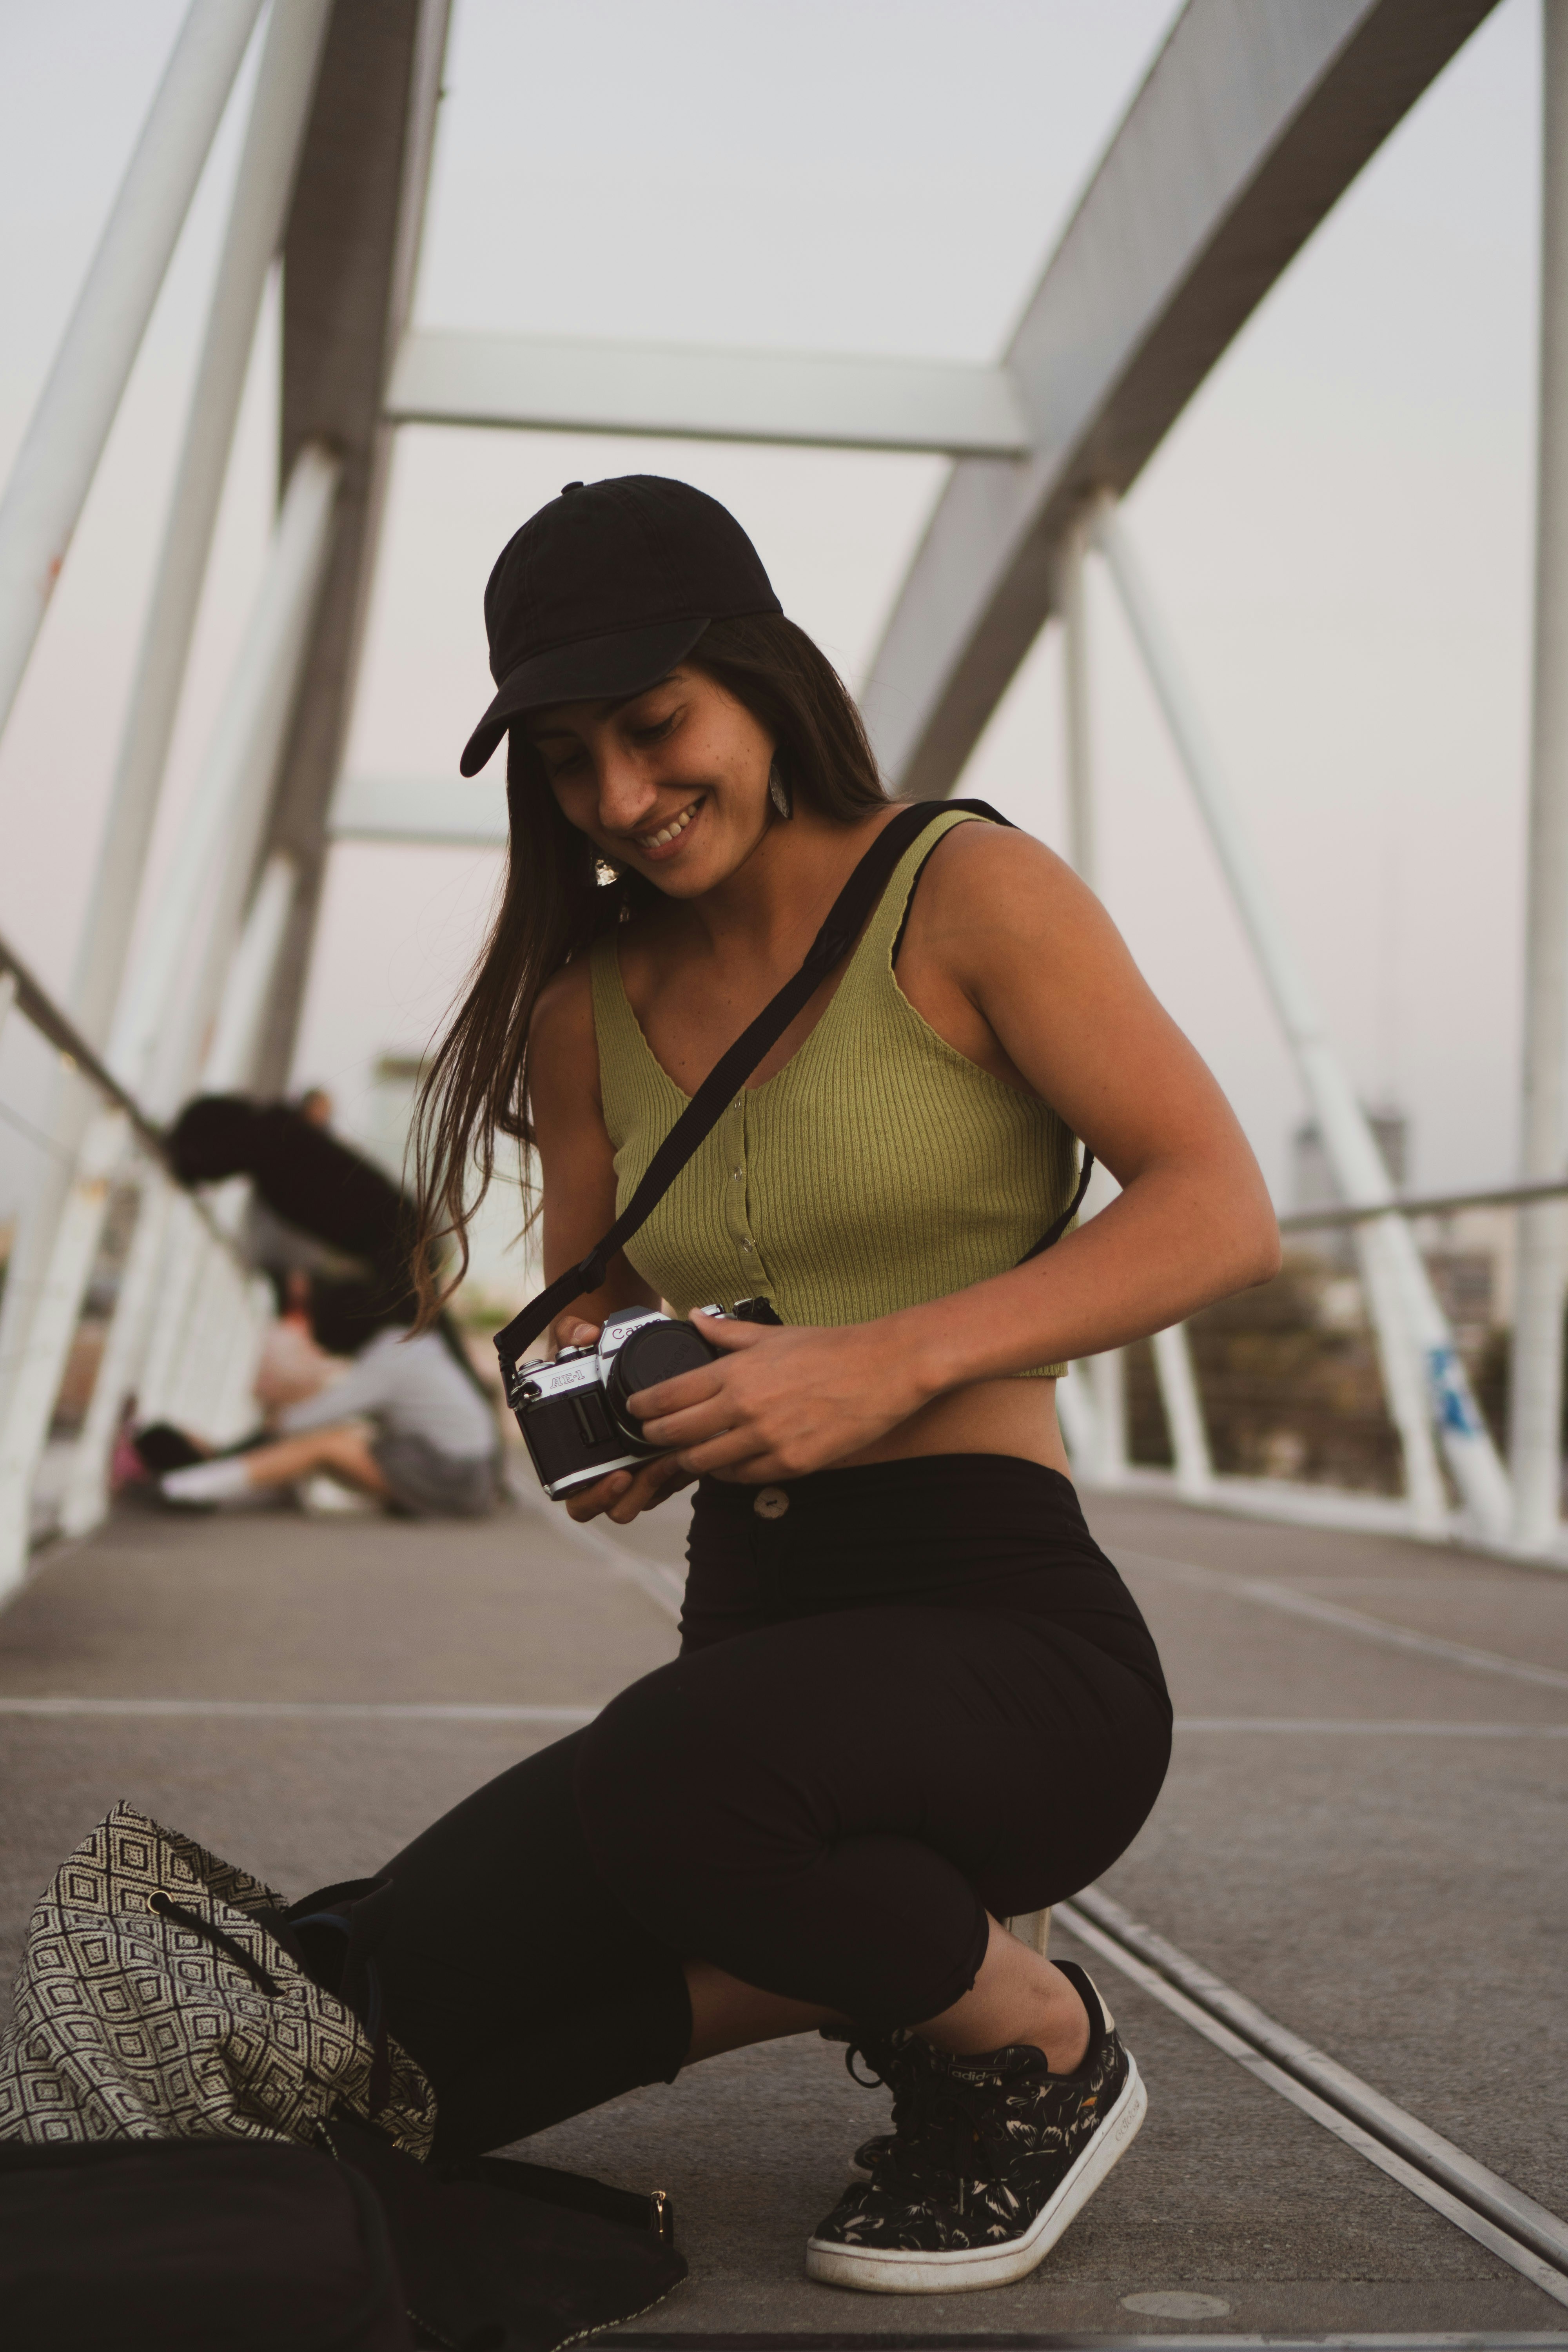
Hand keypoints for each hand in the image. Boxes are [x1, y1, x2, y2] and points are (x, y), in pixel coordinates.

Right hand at [547, 1317, 694, 1524]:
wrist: (616, 1349)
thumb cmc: (588, 1354)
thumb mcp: (575, 1338)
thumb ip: (571, 1332)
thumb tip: (584, 1334)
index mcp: (576, 1452)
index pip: (576, 1494)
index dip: (594, 1495)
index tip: (619, 1476)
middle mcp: (604, 1467)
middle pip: (615, 1508)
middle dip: (628, 1495)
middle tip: (637, 1472)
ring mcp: (634, 1468)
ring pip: (646, 1499)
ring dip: (657, 1484)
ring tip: (669, 1456)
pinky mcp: (661, 1462)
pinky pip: (670, 1481)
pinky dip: (679, 1470)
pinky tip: (687, 1447)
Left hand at [629, 1313, 928, 1483]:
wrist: (884, 1368)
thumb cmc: (831, 1348)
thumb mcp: (773, 1334)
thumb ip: (727, 1333)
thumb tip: (695, 1317)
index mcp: (736, 1372)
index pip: (669, 1396)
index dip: (643, 1407)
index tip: (635, 1410)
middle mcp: (745, 1408)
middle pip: (677, 1434)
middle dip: (657, 1437)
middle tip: (651, 1436)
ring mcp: (767, 1439)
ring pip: (705, 1463)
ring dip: (690, 1460)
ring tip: (686, 1454)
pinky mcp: (791, 1464)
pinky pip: (743, 1478)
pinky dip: (728, 1474)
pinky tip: (726, 1465)